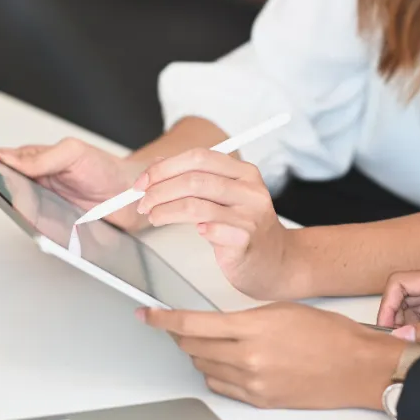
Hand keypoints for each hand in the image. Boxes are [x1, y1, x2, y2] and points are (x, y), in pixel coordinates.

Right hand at [0, 138, 147, 230]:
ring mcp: (46, 209)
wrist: (132, 194)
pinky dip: (48, 235)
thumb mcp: (73, 152)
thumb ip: (41, 156)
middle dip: (12, 198)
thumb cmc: (104, 168)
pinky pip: (45, 235)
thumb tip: (7, 158)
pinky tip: (54, 231)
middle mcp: (36, 187)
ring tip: (41, 214)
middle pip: (11, 196)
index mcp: (34, 163)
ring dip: (30, 219)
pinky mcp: (58, 230)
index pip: (3, 166)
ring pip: (26, 218)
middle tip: (21, 197)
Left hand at [134, 149, 302, 299]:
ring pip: (197, 204)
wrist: (277, 261)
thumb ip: (196, 179)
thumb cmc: (245, 228)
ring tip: (154, 217)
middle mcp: (250, 190)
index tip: (143, 182)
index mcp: (244, 172)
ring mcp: (250, 215)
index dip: (165, 167)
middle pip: (194, 179)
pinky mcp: (246, 240)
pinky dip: (195, 228)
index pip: (198, 157)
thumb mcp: (225, 196)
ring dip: (166, 211)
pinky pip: (212, 229)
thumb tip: (156, 167)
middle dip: (159, 190)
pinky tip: (191, 232)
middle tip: (142, 202)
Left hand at [138, 303, 404, 410]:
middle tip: (176, 326)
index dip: (163, 320)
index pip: (193, 325)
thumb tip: (217, 325)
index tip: (147, 315)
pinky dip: (216, 373)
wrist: (357, 367)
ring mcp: (253, 384)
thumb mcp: (282, 311)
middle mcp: (249, 360)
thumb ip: (244, 319)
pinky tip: (226, 363)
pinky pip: (222, 387)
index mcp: (254, 329)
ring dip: (199, 355)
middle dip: (180, 335)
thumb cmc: (330, 335)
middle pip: (193, 348)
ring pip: (204, 369)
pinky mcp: (260, 401)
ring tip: (210, 343)